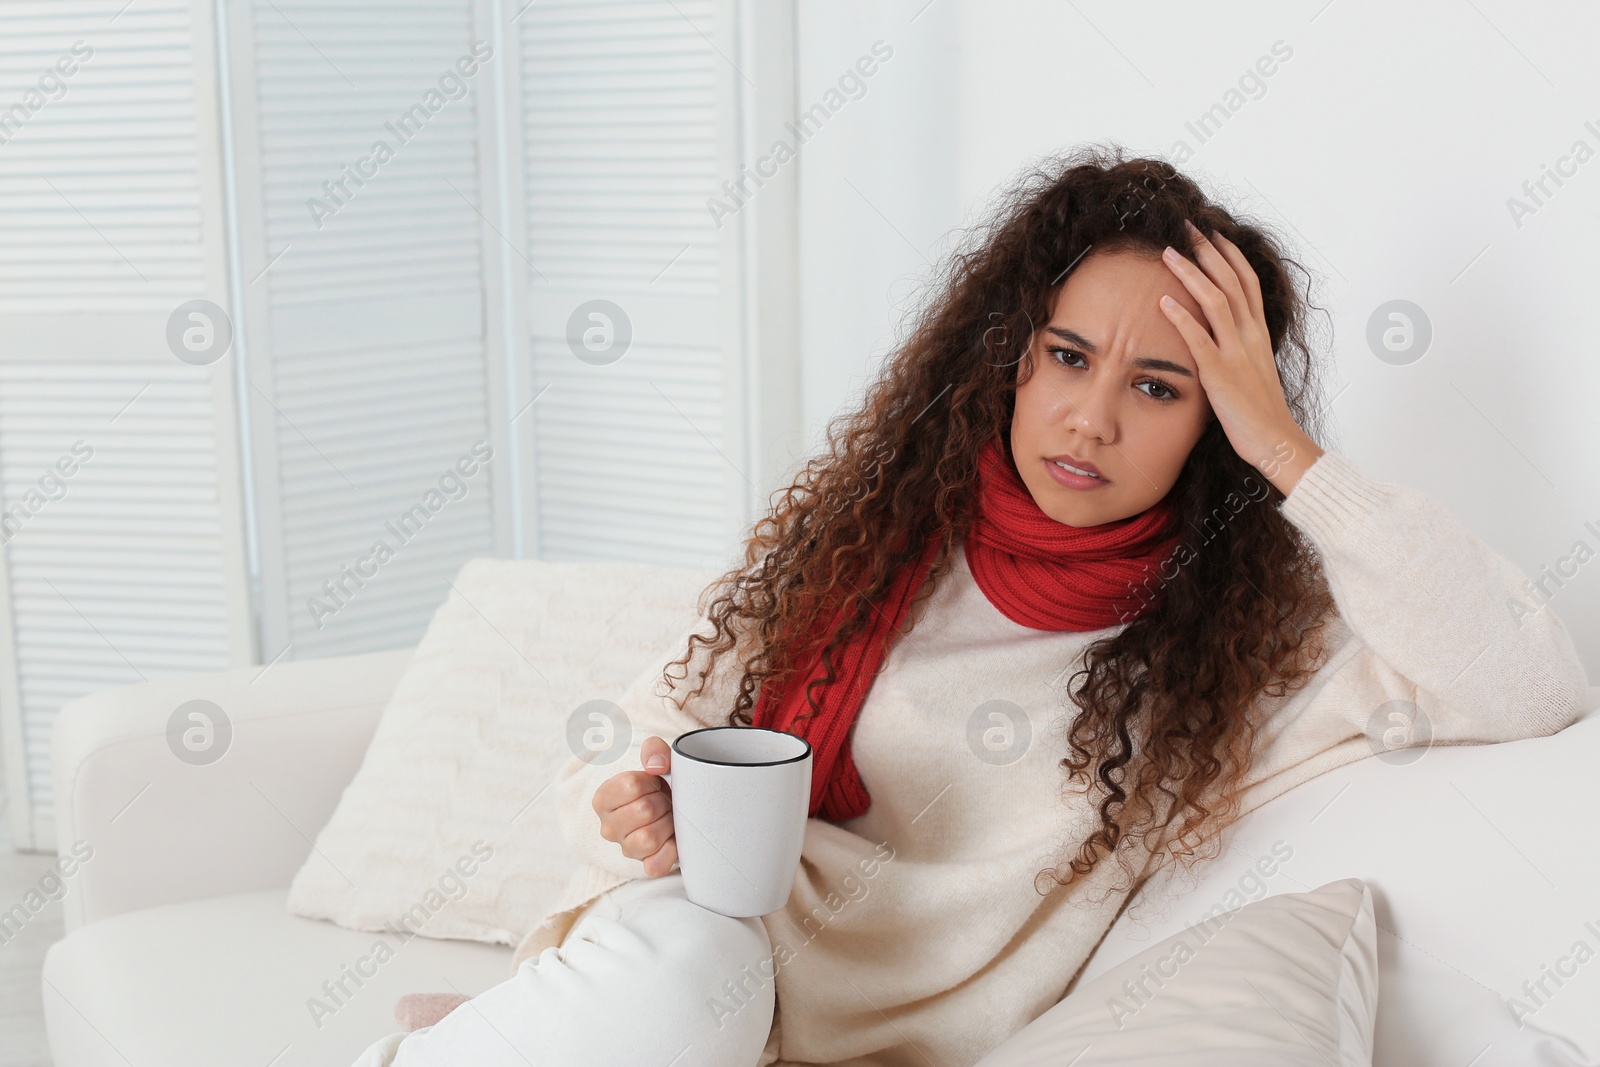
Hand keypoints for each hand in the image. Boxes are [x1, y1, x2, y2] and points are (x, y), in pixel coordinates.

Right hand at [592, 735, 676, 876]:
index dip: (651, 781)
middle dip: (662, 801)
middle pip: (643, 810)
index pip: (631, 785)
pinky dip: (670, 851)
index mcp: (603, 799)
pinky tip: (673, 837)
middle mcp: (608, 827)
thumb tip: (656, 765)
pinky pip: (656, 865)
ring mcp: (626, 849)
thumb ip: (654, 751)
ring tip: (669, 816)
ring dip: (667, 823)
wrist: (670, 807)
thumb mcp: (655, 760)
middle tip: (665, 800)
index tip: (654, 782)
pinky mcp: (645, 866)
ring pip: (648, 838)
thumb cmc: (658, 784)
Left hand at [1157, 219, 1322, 495]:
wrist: (1275, 441)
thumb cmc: (1260, 413)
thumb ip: (1238, 351)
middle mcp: (1250, 336)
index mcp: (1258, 334)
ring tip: (1169, 254)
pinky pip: (1200, 339)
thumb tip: (1220, 340)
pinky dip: (1182, 318)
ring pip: (1216, 301)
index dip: (1230, 256)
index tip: (1214, 234)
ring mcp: (1236, 353)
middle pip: (1231, 282)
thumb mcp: (1252, 372)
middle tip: (1187, 227)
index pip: (1247, 283)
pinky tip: (1164, 303)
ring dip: (1191, 274)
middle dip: (1208, 251)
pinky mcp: (1220, 373)